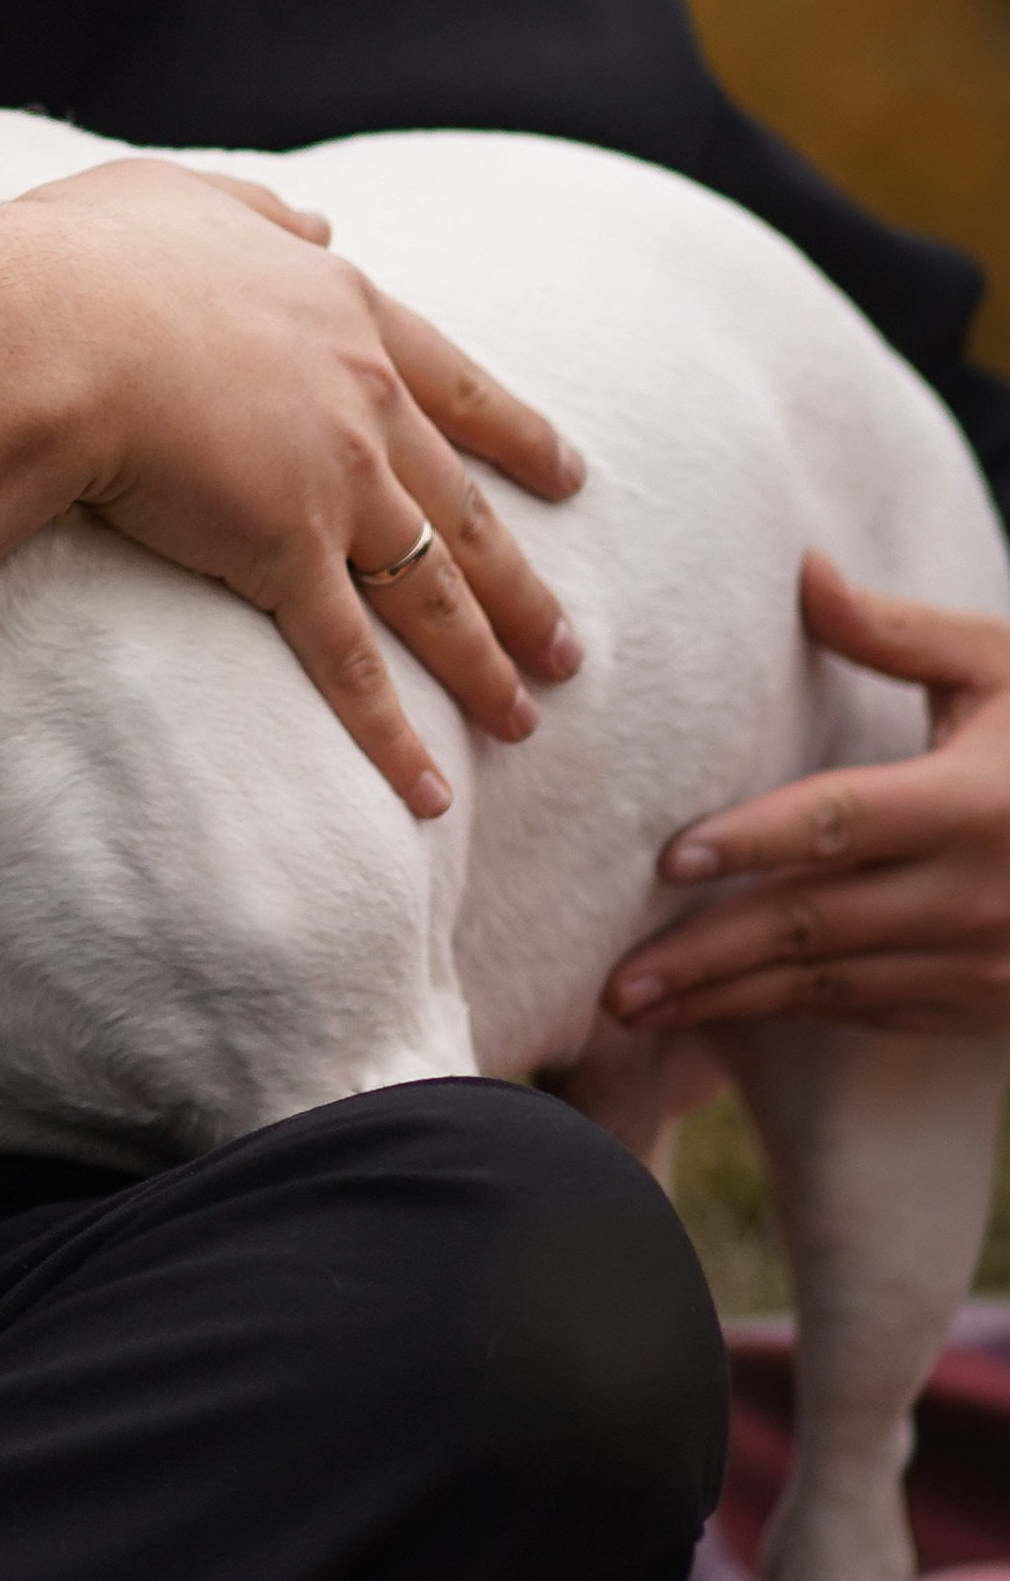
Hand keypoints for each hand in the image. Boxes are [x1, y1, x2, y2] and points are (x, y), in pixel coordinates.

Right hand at [0, 156, 583, 815]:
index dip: (517, 437)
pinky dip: (394, 734)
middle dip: (522, 584)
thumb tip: (320, 220)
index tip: (569, 477)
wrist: (49, 328)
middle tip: (570, 645)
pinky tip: (431, 793)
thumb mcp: (184, 198)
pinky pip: (351, 664)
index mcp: (344, 314)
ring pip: (432, 592)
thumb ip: (260, 212)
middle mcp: (362, 401)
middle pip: (462, 510)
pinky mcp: (282, 555)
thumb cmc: (90, 258)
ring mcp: (333, 483)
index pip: (455, 387)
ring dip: (487, 663)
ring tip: (529, 720)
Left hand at [604, 556, 1009, 1036]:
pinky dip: (792, 1012)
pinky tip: (723, 1011)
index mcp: (973, 802)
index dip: (754, 842)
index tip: (669, 861)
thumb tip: (804, 568)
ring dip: (731, 1000)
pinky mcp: (984, 1004)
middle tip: (610, 978)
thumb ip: (897, 631)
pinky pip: (869, 1009)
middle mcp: (977, 895)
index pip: (841, 823)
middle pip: (816, 924)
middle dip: (707, 955)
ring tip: (634, 1003)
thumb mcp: (1000, 666)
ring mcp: (983, 963)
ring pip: (832, 985)